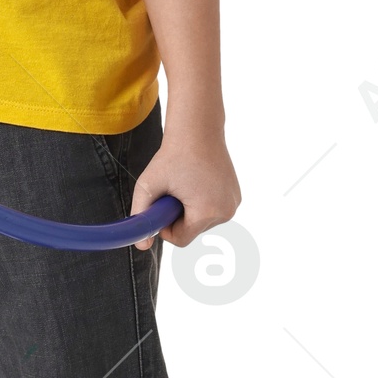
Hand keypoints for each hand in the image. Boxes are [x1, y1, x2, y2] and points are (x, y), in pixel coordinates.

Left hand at [129, 125, 239, 250]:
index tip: (161, 207)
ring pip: (202, 222)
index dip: (165, 226)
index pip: (181, 240)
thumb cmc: (171, 156)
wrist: (197, 130)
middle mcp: (226, 211)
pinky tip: (198, 181)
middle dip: (179, 216)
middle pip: (192, 231)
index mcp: (207, 211)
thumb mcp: (148, 185)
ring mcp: (234, 204)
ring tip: (186, 183)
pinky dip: (202, 202)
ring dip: (190, 210)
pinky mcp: (236, 196)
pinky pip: (213, 210)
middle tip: (173, 190)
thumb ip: (141, 216)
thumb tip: (141, 247)